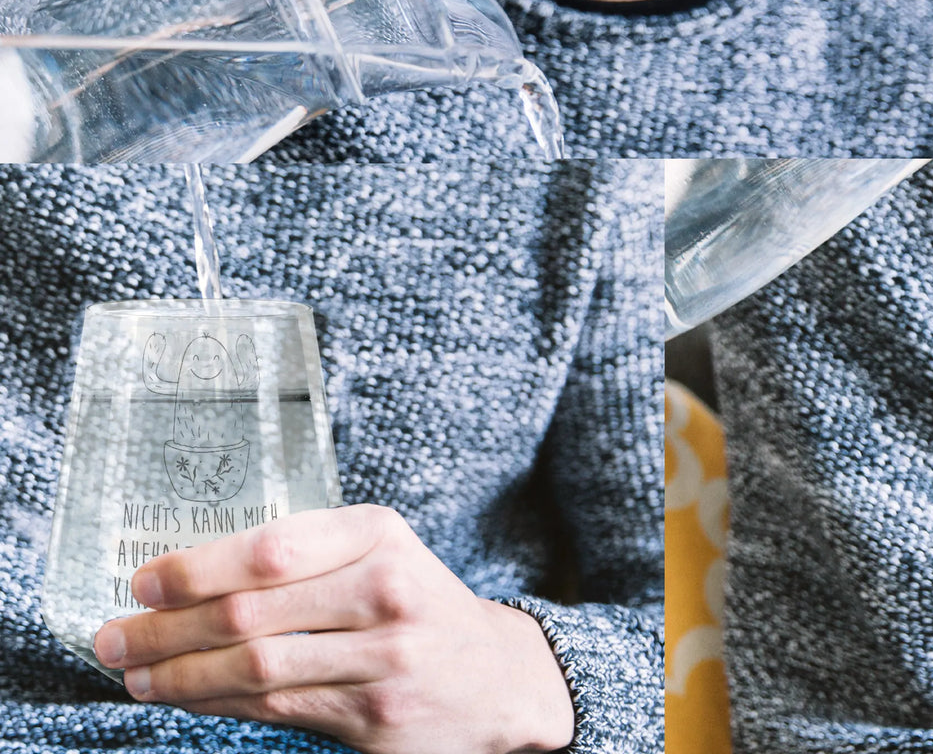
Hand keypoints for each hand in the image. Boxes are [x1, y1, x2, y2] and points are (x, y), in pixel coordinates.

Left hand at [93, 505, 574, 753]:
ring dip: (179, 675)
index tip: (144, 581)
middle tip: (112, 636)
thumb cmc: (419, 601)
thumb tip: (195, 577)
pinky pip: (277, 711)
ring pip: (256, 669)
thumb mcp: (381, 551)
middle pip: (253, 613)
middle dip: (167, 628)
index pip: (274, 547)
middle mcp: (386, 592)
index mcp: (380, 535)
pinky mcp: (376, 722)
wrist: (495, 675)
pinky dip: (218, 705)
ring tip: (132, 673)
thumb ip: (308, 554)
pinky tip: (186, 697)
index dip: (198, 568)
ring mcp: (385, 661)